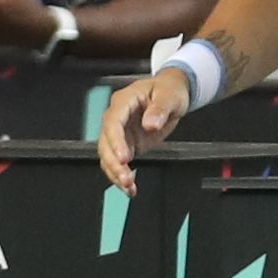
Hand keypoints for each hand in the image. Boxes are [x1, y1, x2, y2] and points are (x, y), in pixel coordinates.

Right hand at [96, 65, 191, 194]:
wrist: (172, 92)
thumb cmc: (169, 90)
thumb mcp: (169, 95)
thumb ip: (159, 109)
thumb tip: (150, 125)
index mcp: (123, 102)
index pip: (113, 123)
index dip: (116, 141)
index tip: (125, 157)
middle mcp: (116, 118)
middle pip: (106, 142)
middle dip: (113, 163)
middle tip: (125, 178)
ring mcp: (119, 132)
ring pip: (108, 155)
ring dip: (115, 172)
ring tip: (128, 186)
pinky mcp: (126, 144)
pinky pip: (118, 162)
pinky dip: (121, 175)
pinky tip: (129, 188)